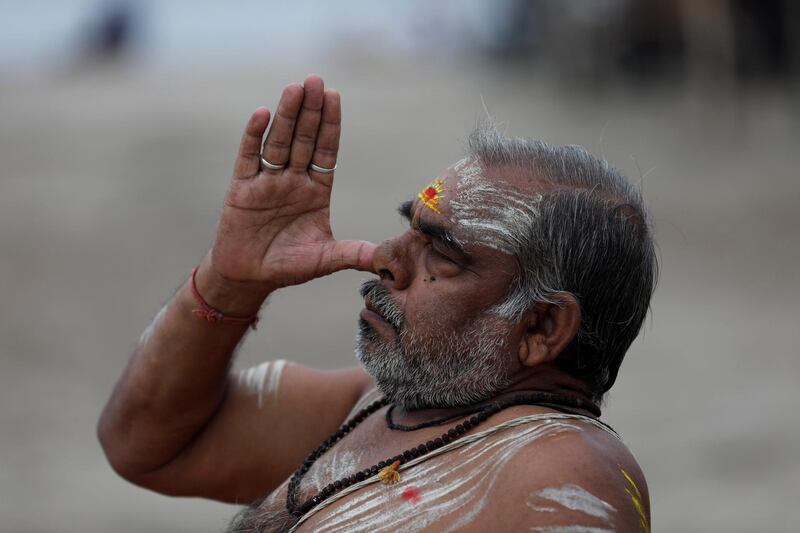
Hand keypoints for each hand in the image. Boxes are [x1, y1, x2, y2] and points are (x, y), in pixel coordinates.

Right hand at [209, 75, 375, 289]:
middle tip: (316, 80)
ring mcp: (267, 181)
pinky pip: (248, 158)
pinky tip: (262, 114)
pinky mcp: (242, 188)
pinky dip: (253, 136)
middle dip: (310, 111)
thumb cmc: (287, 266)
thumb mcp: (325, 259)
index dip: (330, 126)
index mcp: (315, 191)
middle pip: (303, 139)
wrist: (248, 277)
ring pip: (278, 142)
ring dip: (286, 115)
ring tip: (295, 88)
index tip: (335, 97)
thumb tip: (385, 260)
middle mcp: (293, 180)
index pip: (325, 151)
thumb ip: (353, 254)